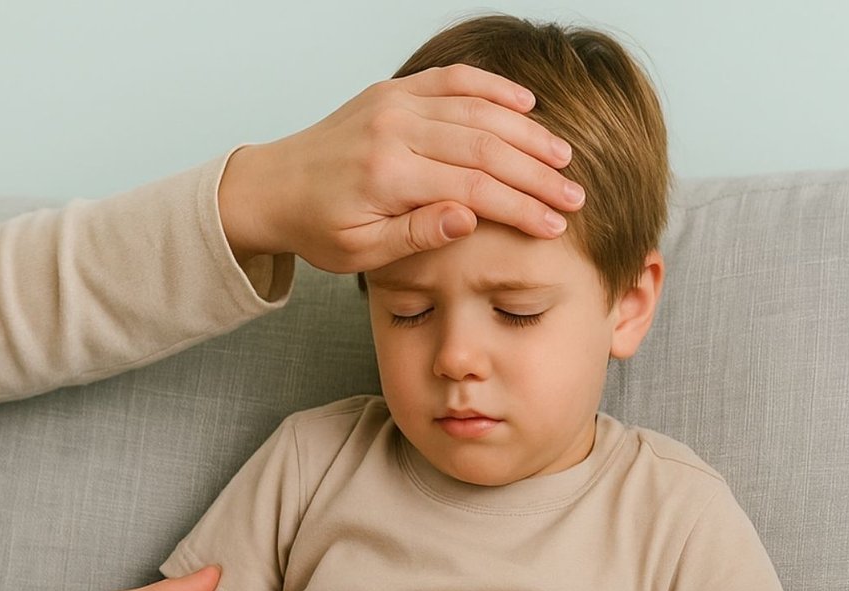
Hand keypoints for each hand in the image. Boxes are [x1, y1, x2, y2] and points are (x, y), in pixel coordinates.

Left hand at [219, 64, 585, 272]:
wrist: (273, 187)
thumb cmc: (318, 229)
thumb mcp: (362, 252)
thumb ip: (418, 234)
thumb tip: (469, 220)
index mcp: (387, 176)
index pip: (474, 188)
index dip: (521, 207)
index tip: (555, 226)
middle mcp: (393, 130)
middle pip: (484, 147)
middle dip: (537, 173)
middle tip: (575, 196)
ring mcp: (394, 104)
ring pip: (476, 110)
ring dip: (526, 132)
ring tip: (563, 158)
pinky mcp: (393, 91)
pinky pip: (452, 80)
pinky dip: (492, 88)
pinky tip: (526, 102)